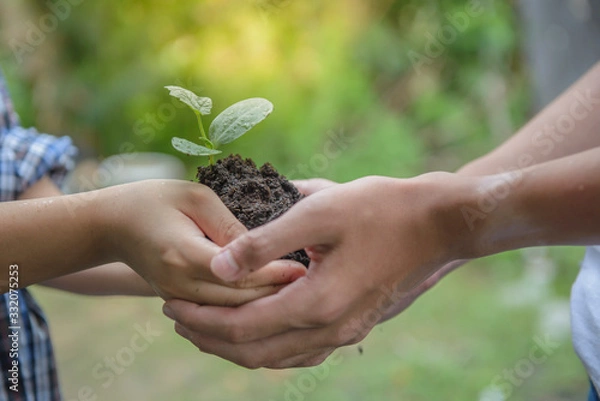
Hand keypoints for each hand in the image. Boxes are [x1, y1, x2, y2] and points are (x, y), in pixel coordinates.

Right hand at [97, 180, 305, 304]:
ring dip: (264, 304)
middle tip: (312, 282)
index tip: (304, 266)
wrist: (112, 225)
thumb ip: (229, 224)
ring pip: (230, 313)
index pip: (237, 274)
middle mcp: (179, 284)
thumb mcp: (195, 196)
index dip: (273, 272)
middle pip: (238, 300)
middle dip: (276, 292)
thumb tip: (263, 247)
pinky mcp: (179, 301)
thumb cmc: (155, 200)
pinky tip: (271, 298)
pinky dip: (246, 308)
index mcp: (183, 254)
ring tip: (298, 292)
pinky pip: (218, 312)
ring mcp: (177, 298)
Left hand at [163, 173, 471, 367]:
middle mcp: (329, 329)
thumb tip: (217, 266)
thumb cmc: (381, 210)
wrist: (438, 226)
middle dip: (209, 337)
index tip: (170, 304)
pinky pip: (300, 351)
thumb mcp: (319, 212)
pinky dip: (268, 346)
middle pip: (253, 352)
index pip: (241, 327)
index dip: (201, 319)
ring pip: (276, 357)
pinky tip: (257, 330)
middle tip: (177, 319)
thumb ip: (264, 241)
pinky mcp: (354, 325)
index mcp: (315, 303)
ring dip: (236, 345)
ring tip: (206, 328)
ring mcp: (344, 332)